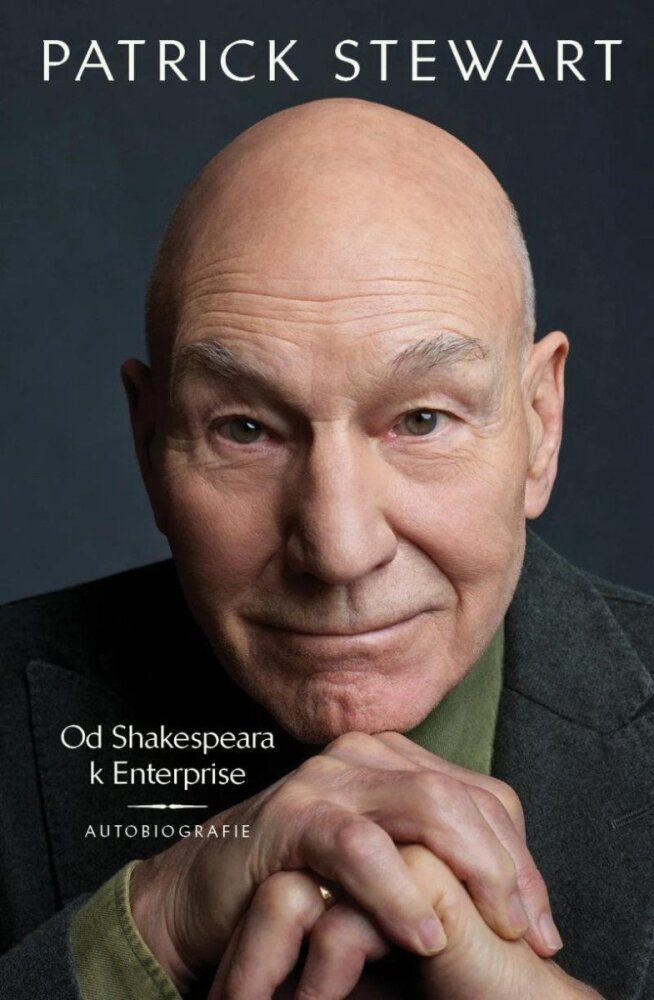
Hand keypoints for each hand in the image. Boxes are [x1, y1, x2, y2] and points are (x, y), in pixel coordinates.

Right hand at [130, 731, 560, 990]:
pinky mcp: (292, 816)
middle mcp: (364, 756)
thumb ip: (433, 859)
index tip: (540, 922)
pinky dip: (399, 891)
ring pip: (426, 805)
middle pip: (463, 796)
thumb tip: (514, 893)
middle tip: (530, 932)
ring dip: (471, 871)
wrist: (203, 895)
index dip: (519, 859)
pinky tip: (425, 934)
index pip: (482, 796)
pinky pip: (360, 845)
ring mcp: (327, 778)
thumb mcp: (382, 870)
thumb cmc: (300, 888)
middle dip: (507, 867)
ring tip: (495, 928)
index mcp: (392, 761)